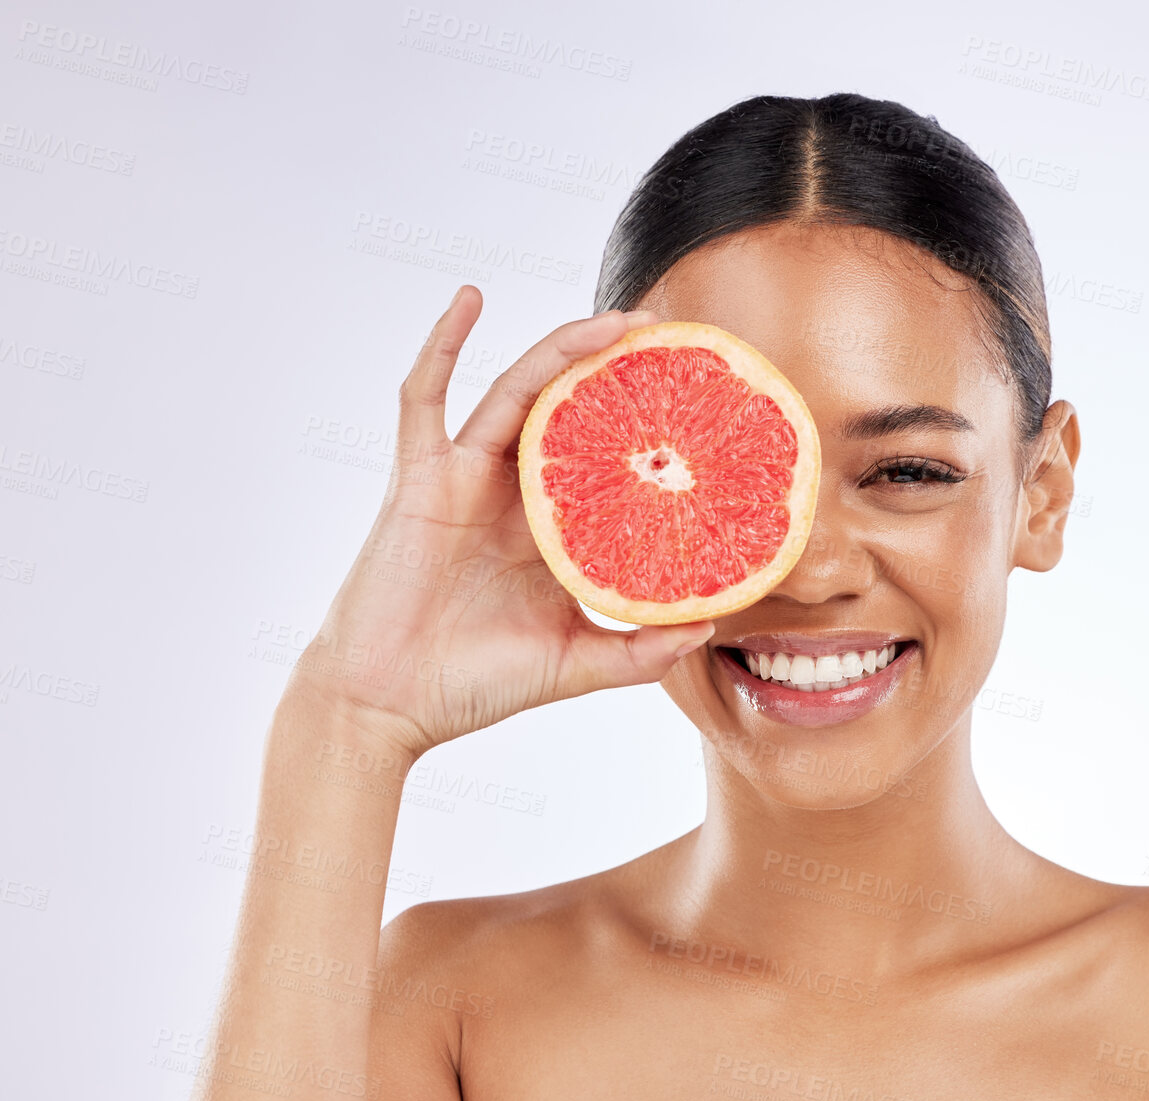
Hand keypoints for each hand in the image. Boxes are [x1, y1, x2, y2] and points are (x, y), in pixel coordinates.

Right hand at [286, 286, 714, 757]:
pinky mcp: (419, 477)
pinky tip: (470, 299)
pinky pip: (425, 397)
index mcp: (551, 529)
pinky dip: (442, 346)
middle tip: (669, 337)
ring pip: (519, 392)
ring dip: (563, 350)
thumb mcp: (574, 664)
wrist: (389, 705)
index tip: (700, 400)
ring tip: (615, 321)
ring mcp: (465, 478)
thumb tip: (710, 625)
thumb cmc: (475, 683)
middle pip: (570, 409)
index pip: (608, 460)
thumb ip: (638, 650)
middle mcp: (513, 493)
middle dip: (615, 369)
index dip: (648, 428)